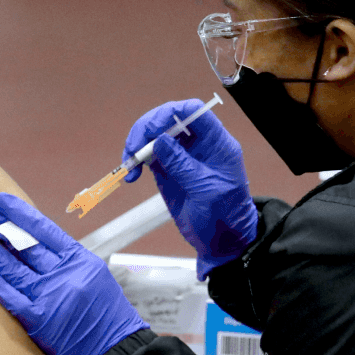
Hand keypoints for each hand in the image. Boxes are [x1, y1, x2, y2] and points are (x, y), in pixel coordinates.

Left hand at [0, 193, 147, 354]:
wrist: (117, 351)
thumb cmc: (107, 315)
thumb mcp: (94, 276)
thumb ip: (67, 259)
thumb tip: (36, 242)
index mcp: (80, 259)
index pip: (44, 229)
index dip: (19, 212)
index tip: (1, 201)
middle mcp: (65, 274)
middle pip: (26, 244)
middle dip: (0, 225)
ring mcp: (51, 297)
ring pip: (13, 268)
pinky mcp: (40, 321)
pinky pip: (12, 298)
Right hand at [122, 100, 257, 278]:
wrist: (221, 242)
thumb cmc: (225, 216)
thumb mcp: (206, 190)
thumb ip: (183, 164)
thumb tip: (159, 140)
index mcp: (216, 143)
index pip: (193, 112)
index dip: (170, 113)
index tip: (152, 130)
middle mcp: (198, 145)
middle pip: (168, 119)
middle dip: (147, 128)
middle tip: (134, 148)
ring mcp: (181, 156)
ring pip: (154, 135)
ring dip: (137, 145)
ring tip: (129, 164)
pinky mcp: (167, 170)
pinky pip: (147, 156)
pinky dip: (135, 162)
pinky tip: (131, 174)